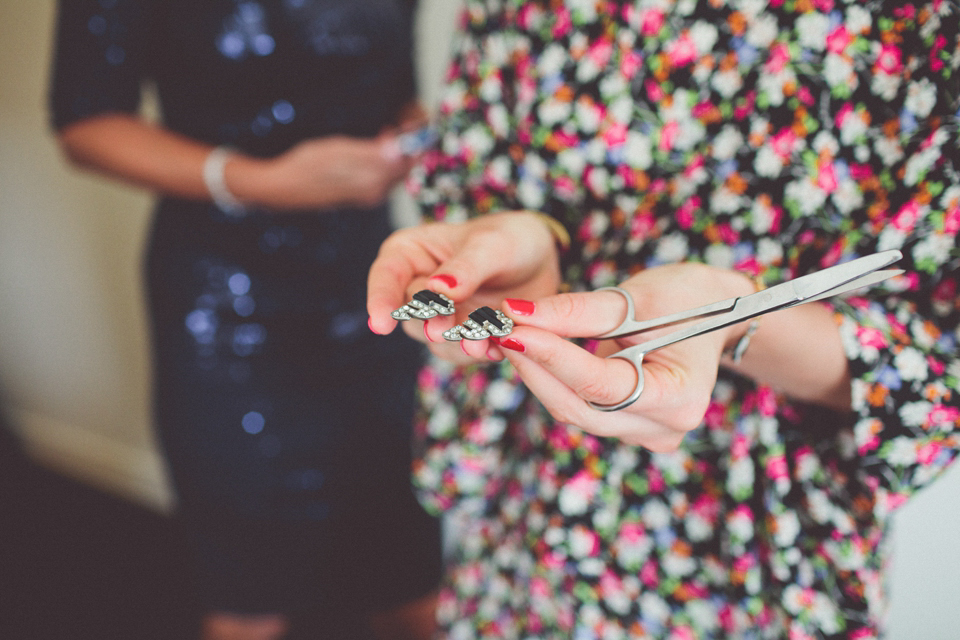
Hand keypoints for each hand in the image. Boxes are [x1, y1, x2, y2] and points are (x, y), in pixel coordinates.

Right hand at [230, 133, 416, 210]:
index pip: (408, 161)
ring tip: (391, 127)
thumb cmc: (307, 165)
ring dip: (397, 148)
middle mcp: (375, 192)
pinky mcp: (360, 192)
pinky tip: (377, 142)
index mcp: (373, 183)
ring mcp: (368, 194)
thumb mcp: (339, 151)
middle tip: (404, 118)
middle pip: (404, 166)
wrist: (282, 186)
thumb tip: (400, 150)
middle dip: (408, 143)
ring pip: (394, 169)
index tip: (416, 119)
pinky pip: (382, 173)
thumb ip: (373, 153)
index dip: (415, 139)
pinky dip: (385, 157)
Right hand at [366, 210, 563, 363]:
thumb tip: (438, 290)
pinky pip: (463, 353)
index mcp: (410, 253)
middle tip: (443, 329)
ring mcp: (439, 318)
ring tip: (478, 343)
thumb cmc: (508, 239)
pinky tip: (496, 349)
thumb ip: (466, 267)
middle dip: (430, 322)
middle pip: (412, 313)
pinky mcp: (462, 339)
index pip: (386, 275)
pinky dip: (479, 352)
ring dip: (457, 343)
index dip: (380, 300)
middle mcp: (417, 288)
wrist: (539, 261)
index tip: (381, 324)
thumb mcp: (491, 244)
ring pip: (435, 339)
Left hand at [494, 263, 755, 451]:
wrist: (719, 315)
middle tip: (498, 329)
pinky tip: (531, 351)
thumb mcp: (635, 298)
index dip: (552, 355)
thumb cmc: (687, 299)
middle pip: (580, 406)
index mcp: (680, 397)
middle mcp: (663, 428)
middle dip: (535, 365)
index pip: (601, 384)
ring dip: (537, 372)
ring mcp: (646, 436)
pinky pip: (579, 408)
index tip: (512, 327)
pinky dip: (553, 380)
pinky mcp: (628, 429)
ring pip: (573, 410)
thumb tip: (517, 314)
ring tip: (508, 335)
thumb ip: (577, 312)